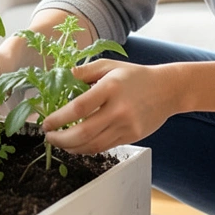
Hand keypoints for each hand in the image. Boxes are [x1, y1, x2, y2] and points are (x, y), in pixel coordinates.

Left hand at [41, 60, 177, 154]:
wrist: (168, 89)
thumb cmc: (135, 75)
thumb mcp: (109, 65)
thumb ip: (84, 71)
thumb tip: (59, 77)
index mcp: (110, 88)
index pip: (78, 107)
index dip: (59, 118)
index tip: (46, 123)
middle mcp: (118, 109)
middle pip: (83, 132)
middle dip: (61, 139)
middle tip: (49, 137)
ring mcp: (126, 126)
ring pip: (93, 145)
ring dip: (71, 148)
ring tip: (60, 143)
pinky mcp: (131, 137)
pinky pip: (104, 147)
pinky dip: (87, 149)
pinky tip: (78, 144)